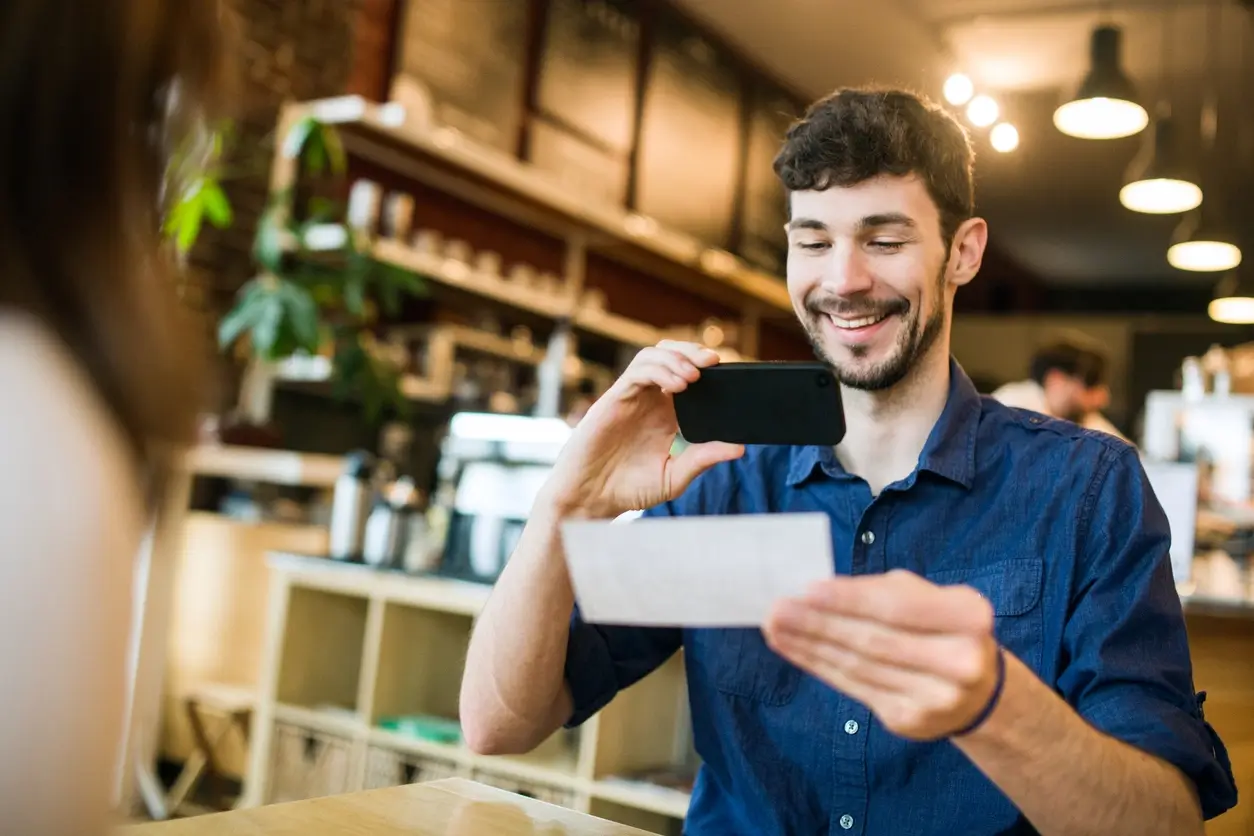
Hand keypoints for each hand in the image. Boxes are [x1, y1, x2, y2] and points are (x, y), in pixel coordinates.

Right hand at [537, 340, 743, 518]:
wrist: (591, 499)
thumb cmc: (629, 489)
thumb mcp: (675, 476)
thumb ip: (703, 459)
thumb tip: (740, 447)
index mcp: (665, 414)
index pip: (686, 375)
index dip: (705, 368)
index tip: (728, 372)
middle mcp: (649, 400)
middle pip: (670, 356)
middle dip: (693, 352)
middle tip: (715, 361)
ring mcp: (631, 397)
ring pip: (652, 356)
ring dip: (677, 358)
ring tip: (695, 375)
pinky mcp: (614, 398)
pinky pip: (637, 372)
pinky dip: (660, 370)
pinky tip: (678, 385)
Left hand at [763, 569, 999, 740]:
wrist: (976, 691)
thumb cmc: (940, 627)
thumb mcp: (923, 596)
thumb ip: (879, 592)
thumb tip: (817, 591)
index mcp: (969, 617)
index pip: (898, 608)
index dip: (851, 600)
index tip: (808, 589)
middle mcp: (960, 662)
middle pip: (874, 640)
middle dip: (819, 623)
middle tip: (778, 609)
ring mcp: (935, 697)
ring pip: (858, 666)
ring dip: (810, 644)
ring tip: (775, 626)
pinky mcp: (909, 720)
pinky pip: (853, 687)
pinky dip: (818, 665)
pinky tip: (793, 648)